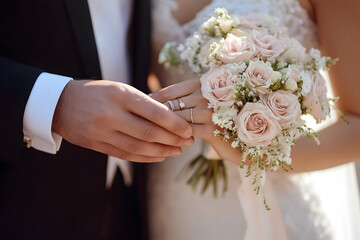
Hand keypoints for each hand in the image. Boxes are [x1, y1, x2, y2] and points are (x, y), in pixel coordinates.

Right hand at [52, 80, 193, 161]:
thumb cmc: (96, 92)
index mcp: (120, 95)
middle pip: (150, 133)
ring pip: (139, 147)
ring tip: (177, 151)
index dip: (175, 124)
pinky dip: (145, 157)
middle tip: (188, 142)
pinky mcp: (97, 145)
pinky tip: (159, 156)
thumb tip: (170, 118)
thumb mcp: (119, 88)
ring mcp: (102, 132)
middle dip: (173, 140)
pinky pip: (126, 155)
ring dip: (162, 151)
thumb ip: (142, 103)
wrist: (60, 104)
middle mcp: (112, 114)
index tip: (188, 130)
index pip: (155, 112)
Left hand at [150, 78, 243, 164]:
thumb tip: (162, 99)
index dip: (155, 97)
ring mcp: (211, 111)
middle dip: (154, 112)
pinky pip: (186, 132)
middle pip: (172, 104)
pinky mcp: (214, 129)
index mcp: (206, 83)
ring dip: (161, 125)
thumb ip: (192, 97)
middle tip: (138, 117)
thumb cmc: (227, 119)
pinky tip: (168, 140)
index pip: (173, 90)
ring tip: (148, 130)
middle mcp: (208, 94)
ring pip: (177, 118)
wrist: (249, 140)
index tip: (142, 103)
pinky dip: (175, 136)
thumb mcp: (211, 103)